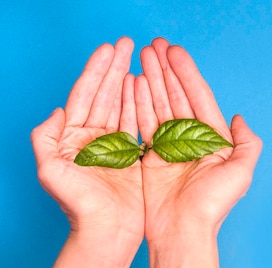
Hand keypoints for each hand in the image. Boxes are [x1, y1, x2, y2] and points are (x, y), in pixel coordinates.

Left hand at [31, 37, 143, 266]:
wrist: (107, 230)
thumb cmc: (78, 206)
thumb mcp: (51, 171)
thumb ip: (45, 138)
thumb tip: (57, 110)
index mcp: (72, 137)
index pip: (84, 95)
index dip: (96, 70)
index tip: (109, 49)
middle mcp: (93, 137)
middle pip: (105, 94)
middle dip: (115, 67)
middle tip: (128, 44)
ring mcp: (114, 144)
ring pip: (122, 104)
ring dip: (129, 80)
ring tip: (140, 59)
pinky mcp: (133, 154)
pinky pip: (137, 122)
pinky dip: (141, 103)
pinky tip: (145, 87)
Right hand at [135, 38, 262, 266]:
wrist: (182, 231)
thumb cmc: (212, 206)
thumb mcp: (241, 172)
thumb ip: (247, 143)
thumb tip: (240, 119)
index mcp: (212, 139)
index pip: (199, 97)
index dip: (188, 73)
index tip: (175, 51)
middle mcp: (190, 138)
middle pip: (178, 95)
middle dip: (166, 69)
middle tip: (154, 45)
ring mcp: (169, 146)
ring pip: (159, 104)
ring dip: (152, 79)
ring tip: (141, 57)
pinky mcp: (150, 156)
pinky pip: (143, 122)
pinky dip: (137, 102)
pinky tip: (134, 83)